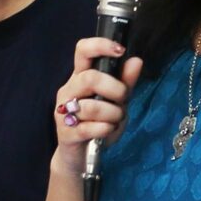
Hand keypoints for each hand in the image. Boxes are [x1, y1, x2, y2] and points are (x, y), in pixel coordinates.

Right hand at [55, 37, 142, 157]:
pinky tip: (107, 130)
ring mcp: (64, 112)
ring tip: (116, 119)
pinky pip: (89, 128)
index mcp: (80, 77)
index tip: (120, 50)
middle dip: (114, 88)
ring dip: (113, 114)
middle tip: (123, 98)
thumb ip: (125, 81)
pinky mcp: (66, 133)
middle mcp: (69, 90)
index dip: (100, 45)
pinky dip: (106, 129)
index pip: (82, 51)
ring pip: (91, 106)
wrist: (81, 155)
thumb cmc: (99, 123)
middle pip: (89, 78)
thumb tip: (136, 60)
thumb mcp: (117, 101)